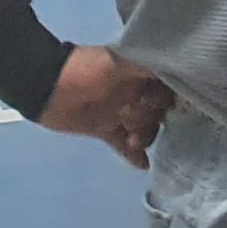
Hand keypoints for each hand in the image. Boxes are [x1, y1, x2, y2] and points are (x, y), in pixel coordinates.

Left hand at [42, 46, 171, 166]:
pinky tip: (143, 165)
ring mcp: (120, 111)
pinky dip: (133, 155)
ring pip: (144, 128)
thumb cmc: (85, 71)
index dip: (176, 96)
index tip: (180, 108)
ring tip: (133, 142)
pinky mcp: (105, 129)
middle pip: (159, 110)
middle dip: (154, 119)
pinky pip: (124, 144)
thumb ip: (148, 66)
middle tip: (138, 123)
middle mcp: (135, 91)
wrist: (45, 86)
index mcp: (140, 72)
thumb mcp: (119, 62)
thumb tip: (181, 70)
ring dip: (144, 137)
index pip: (169, 85)